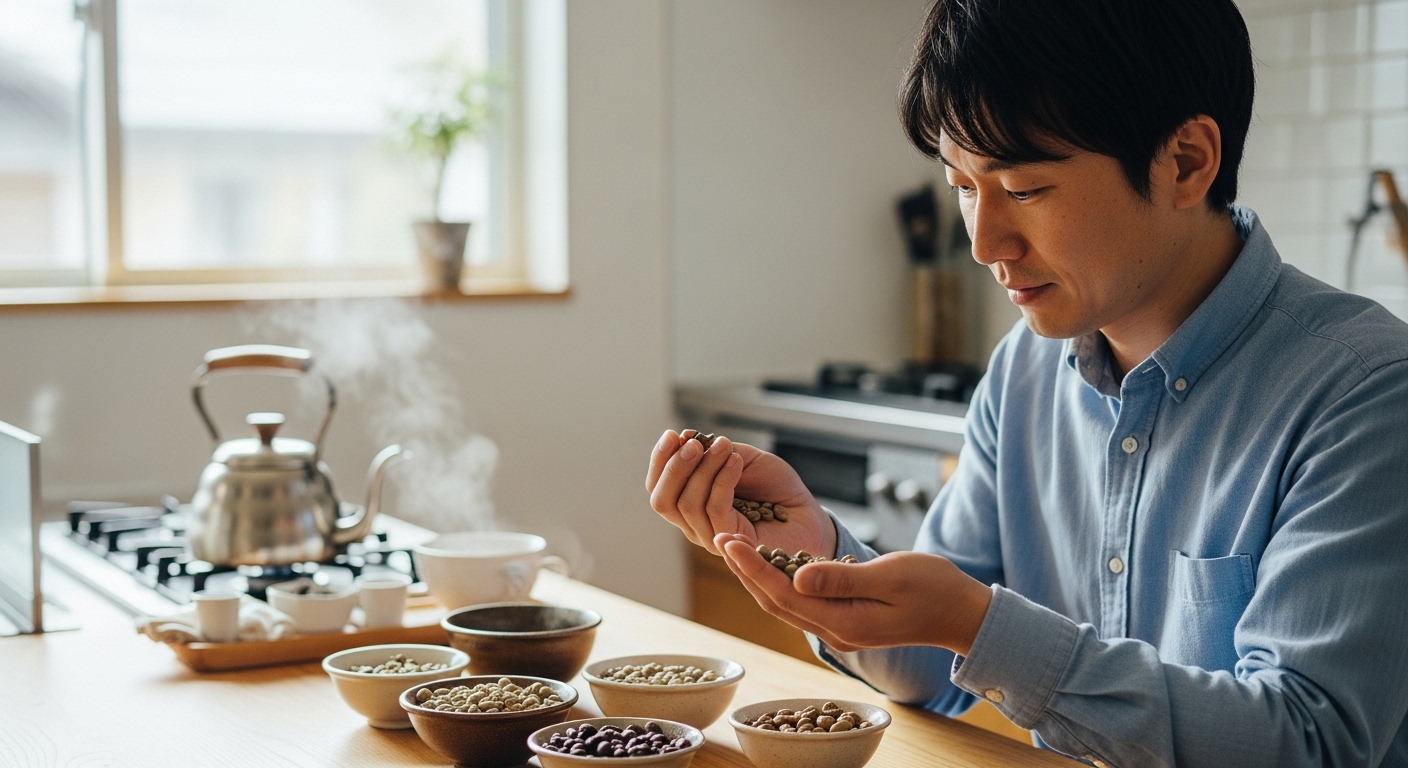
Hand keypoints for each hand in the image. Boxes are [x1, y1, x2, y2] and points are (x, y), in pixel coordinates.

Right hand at [645, 430, 835, 556]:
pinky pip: (715, 509)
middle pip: (662, 501)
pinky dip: (722, 480)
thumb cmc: (775, 488)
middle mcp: (695, 524)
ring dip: (703, 469)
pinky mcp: (733, 543)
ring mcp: (712, 536)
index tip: (672, 435)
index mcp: (691, 503)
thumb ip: (713, 451)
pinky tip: (736, 462)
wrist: (808, 513)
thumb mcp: (741, 458)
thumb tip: (683, 437)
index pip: (658, 487)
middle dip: (674, 467)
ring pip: (687, 504)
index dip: (660, 461)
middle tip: (695, 444)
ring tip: (725, 447)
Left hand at [713, 533, 992, 654]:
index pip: (784, 594)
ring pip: (786, 604)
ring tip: (735, 547)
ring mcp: (840, 629)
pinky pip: (802, 603)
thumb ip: (842, 578)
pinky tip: (770, 561)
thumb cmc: (935, 588)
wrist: (964, 613)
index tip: (728, 540)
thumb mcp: (890, 575)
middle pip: (776, 602)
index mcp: (844, 622)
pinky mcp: (846, 620)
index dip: (752, 567)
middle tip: (720, 537)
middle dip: (746, 571)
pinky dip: (780, 581)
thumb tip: (797, 574)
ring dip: (759, 577)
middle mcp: (835, 632)